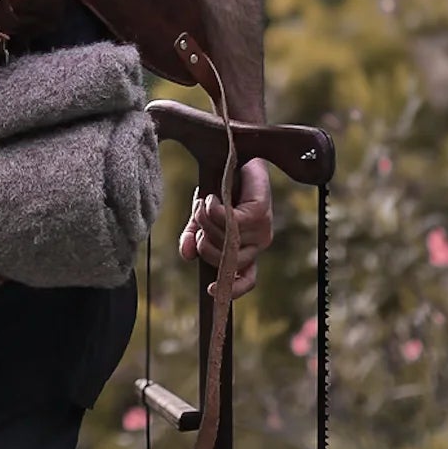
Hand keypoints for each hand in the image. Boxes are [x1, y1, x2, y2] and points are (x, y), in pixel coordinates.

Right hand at [178, 158, 273, 298]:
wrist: (235, 159)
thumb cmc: (220, 190)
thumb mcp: (200, 219)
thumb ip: (193, 238)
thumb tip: (187, 255)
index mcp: (244, 250)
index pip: (247, 279)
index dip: (232, 288)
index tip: (210, 289)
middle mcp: (256, 244)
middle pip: (227, 262)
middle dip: (204, 243)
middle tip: (197, 218)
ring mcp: (261, 230)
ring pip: (227, 241)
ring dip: (207, 222)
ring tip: (203, 202)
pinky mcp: (260, 213)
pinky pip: (231, 221)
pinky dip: (215, 211)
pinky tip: (211, 199)